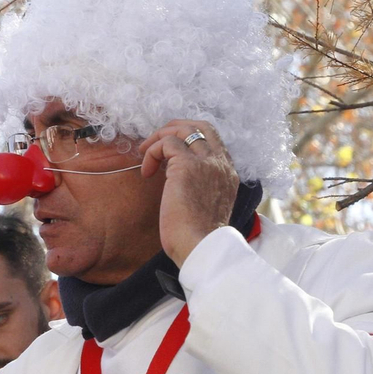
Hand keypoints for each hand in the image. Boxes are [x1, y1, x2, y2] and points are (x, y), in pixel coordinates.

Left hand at [138, 120, 239, 266]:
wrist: (201, 247)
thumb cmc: (198, 237)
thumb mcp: (205, 206)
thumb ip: (199, 188)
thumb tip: (176, 180)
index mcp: (227, 172)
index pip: (212, 140)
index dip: (189, 139)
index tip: (169, 153)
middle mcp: (221, 163)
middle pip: (201, 126)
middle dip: (174, 128)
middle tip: (154, 142)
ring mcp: (206, 162)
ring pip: (183, 129)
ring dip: (159, 137)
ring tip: (145, 154)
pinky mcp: (187, 167)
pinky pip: (167, 143)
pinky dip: (152, 152)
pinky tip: (146, 172)